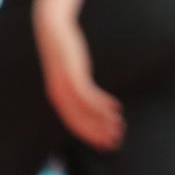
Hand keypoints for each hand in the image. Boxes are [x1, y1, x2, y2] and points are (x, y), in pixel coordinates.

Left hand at [34, 13, 123, 149]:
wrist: (54, 30)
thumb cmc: (64, 52)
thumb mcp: (70, 73)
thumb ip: (76, 87)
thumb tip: (88, 98)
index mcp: (58, 98)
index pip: (74, 124)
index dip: (90, 136)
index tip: (105, 145)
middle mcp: (60, 96)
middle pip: (80, 122)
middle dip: (98, 134)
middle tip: (116, 142)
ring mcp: (66, 86)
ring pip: (85, 111)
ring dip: (103, 121)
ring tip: (119, 127)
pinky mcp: (73, 75)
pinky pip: (89, 95)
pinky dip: (101, 104)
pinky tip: (115, 108)